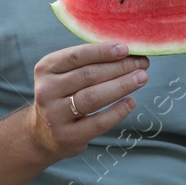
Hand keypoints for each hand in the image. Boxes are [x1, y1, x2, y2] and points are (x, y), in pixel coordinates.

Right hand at [27, 43, 149, 159]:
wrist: (43, 134)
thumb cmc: (63, 96)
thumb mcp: (64, 75)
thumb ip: (87, 63)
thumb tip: (126, 52)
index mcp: (46, 69)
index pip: (76, 56)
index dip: (102, 51)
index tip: (125, 48)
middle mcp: (47, 91)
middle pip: (88, 75)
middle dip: (119, 68)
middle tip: (142, 63)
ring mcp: (55, 115)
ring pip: (93, 97)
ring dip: (122, 86)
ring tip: (142, 78)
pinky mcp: (67, 136)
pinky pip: (98, 122)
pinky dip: (118, 111)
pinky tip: (131, 102)